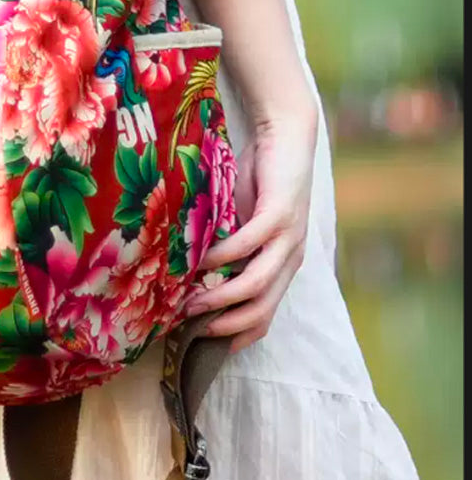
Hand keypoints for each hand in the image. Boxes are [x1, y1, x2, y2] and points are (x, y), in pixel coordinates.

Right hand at [183, 109, 316, 352]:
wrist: (285, 135)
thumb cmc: (261, 176)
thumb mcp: (243, 220)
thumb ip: (229, 244)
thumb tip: (193, 271)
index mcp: (284, 264)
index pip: (264, 316)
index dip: (237, 336)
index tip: (203, 344)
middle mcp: (291, 258)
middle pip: (261, 310)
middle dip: (223, 324)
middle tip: (188, 324)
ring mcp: (288, 239)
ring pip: (256, 285)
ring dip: (221, 297)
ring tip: (191, 301)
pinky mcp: (280, 215)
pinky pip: (248, 245)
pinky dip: (223, 257)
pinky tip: (201, 259)